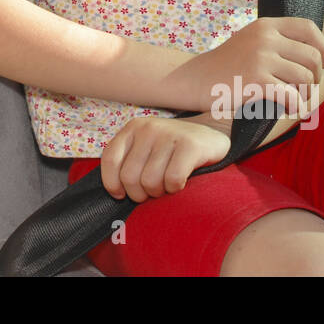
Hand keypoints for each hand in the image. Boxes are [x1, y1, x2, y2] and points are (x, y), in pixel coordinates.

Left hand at [100, 116, 230, 201]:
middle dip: (140, 194)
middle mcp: (148, 128)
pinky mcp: (190, 145)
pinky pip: (172, 180)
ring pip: (150, 182)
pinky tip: (181, 182)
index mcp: (133, 128)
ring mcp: (169, 134)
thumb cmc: (174, 150)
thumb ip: (129, 161)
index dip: (113, 184)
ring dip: (159, 192)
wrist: (213, 136)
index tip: (122, 194)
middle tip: (153, 191)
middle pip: (129, 177)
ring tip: (167, 185)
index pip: (110, 160)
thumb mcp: (146, 148)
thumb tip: (114, 193)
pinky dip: (175, 189)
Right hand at [185, 16, 323, 117]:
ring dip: (307, 95)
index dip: (323, 47)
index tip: (323, 64)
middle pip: (312, 57)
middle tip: (305, 90)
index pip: (308, 28)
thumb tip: (319, 57)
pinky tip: (290, 110)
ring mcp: (260, 58)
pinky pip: (291, 95)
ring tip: (296, 101)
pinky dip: (296, 107)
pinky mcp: (256, 80)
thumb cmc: (227, 66)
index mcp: (266, 25)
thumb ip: (278, 43)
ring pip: (305, 78)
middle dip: (315, 78)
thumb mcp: (252, 43)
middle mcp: (265, 37)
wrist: (195, 80)